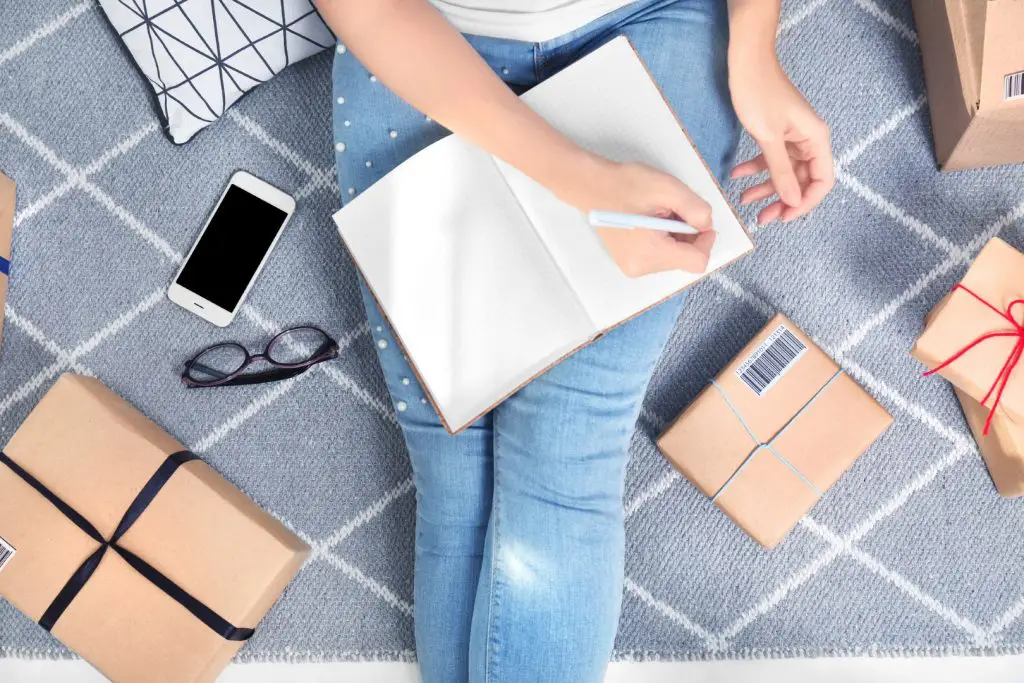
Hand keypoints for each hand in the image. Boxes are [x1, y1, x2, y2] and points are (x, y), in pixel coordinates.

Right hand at [557, 157, 716, 277]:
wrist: (593, 187)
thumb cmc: (626, 184)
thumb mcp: (668, 188)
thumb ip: (696, 208)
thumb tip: (706, 225)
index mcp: (650, 251)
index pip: (696, 262)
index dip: (705, 241)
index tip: (698, 221)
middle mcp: (641, 267)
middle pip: (685, 260)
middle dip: (688, 236)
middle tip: (673, 212)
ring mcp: (634, 268)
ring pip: (674, 259)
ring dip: (676, 238)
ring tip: (658, 216)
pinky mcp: (630, 264)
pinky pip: (661, 258)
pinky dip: (664, 241)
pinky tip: (651, 224)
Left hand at [728, 54, 833, 223]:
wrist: (746, 63)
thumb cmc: (759, 93)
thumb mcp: (768, 137)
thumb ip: (781, 171)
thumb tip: (793, 201)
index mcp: (816, 139)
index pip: (821, 182)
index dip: (805, 203)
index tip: (783, 216)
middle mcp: (809, 140)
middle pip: (802, 181)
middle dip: (782, 200)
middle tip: (762, 218)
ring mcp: (793, 138)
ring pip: (784, 173)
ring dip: (766, 188)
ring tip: (745, 201)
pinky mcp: (777, 134)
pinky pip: (771, 159)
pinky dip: (755, 170)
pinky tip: (737, 177)